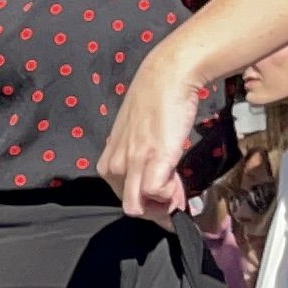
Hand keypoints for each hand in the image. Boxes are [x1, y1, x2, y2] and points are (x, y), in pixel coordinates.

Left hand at [98, 43, 202, 219]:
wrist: (167, 78)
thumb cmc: (157, 107)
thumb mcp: (142, 141)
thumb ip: (147, 166)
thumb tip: (166, 194)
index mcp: (108, 162)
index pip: (125, 199)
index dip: (149, 202)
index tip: (168, 194)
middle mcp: (114, 165)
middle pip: (131, 207)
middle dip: (157, 208)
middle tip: (178, 195)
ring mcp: (130, 163)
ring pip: (138, 208)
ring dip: (163, 206)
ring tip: (179, 188)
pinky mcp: (151, 158)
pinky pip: (155, 193)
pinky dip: (169, 195)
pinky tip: (179, 179)